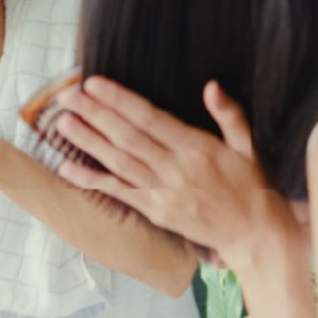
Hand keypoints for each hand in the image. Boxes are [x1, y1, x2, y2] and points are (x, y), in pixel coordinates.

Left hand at [54, 76, 297, 272]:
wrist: (253, 233)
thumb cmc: (251, 186)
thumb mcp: (248, 145)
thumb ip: (229, 114)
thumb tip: (211, 86)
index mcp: (196, 147)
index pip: (149, 118)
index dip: (120, 100)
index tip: (95, 85)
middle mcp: (174, 168)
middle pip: (127, 137)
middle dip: (95, 114)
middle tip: (67, 96)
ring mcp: (162, 192)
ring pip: (118, 162)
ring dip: (88, 141)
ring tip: (64, 123)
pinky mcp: (155, 211)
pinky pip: (119, 193)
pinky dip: (92, 180)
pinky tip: (68, 168)